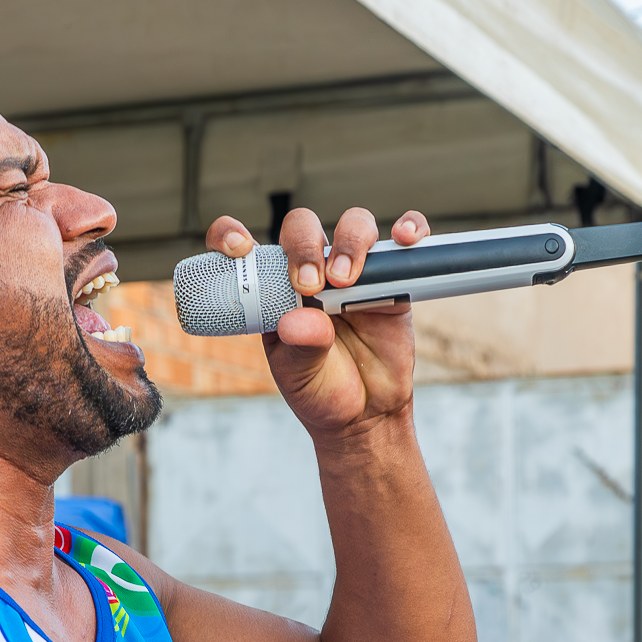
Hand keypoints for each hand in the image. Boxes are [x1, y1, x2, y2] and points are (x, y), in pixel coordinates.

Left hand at [204, 207, 430, 439]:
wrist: (364, 416)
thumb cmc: (320, 391)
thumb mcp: (299, 376)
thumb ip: (299, 346)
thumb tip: (298, 320)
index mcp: (274, 291)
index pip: (246, 250)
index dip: (232, 235)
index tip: (237, 248)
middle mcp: (311, 273)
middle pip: (303, 228)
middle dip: (304, 246)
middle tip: (310, 285)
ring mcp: (352, 273)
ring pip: (352, 226)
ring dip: (350, 242)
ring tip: (346, 282)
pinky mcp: (391, 280)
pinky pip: (402, 242)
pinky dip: (409, 228)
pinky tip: (405, 239)